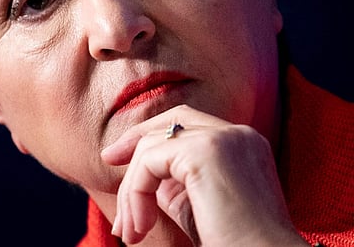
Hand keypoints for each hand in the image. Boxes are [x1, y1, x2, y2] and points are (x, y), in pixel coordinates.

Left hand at [101, 105, 307, 245]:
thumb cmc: (236, 244)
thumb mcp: (200, 209)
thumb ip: (177, 185)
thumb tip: (144, 176)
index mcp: (244, 145)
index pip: (190, 124)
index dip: (154, 136)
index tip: (122, 161)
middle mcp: (238, 134)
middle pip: (174, 120)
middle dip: (135, 139)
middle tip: (108, 161)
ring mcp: (224, 139)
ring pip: (154, 145)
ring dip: (132, 190)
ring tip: (131, 231)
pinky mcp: (206, 152)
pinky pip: (150, 162)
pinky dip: (135, 193)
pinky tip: (141, 226)